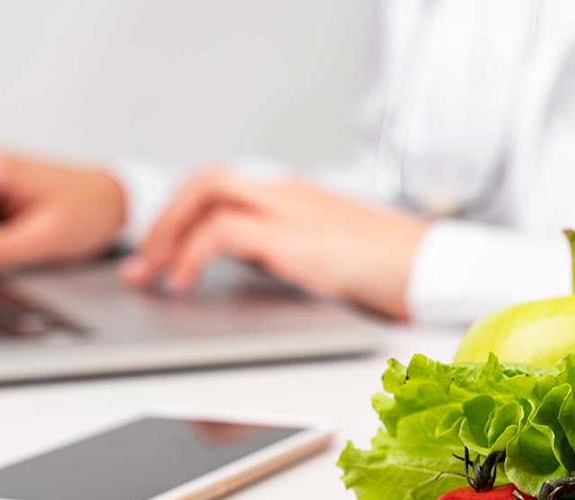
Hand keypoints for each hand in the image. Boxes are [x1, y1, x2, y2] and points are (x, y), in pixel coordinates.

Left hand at [122, 169, 427, 319]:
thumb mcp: (324, 256)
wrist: (432, 269)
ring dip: (168, 232)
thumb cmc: (388, 269)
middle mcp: (286, 193)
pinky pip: (222, 229)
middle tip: (142, 263)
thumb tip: (241, 267)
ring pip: (206, 191)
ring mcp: (290, 209)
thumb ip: (283, 250)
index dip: (181, 213)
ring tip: (153, 274)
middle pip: (206, 179)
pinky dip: (192, 253)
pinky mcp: (293, 236)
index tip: (157, 252)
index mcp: (292, 196)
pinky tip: (186, 283)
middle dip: (164, 219)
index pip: (222, 184)